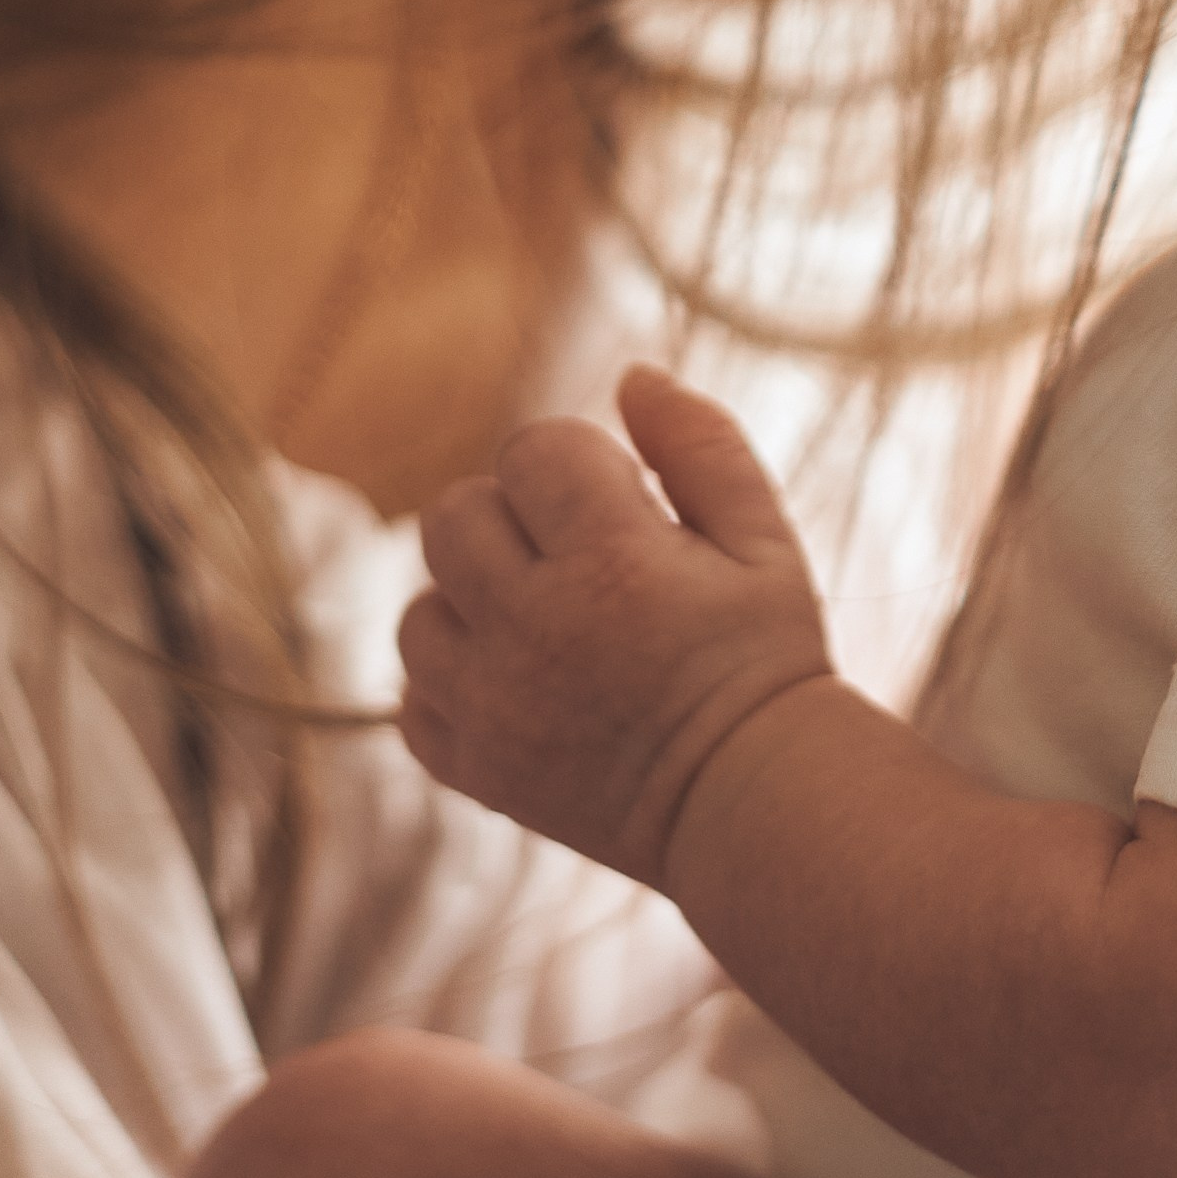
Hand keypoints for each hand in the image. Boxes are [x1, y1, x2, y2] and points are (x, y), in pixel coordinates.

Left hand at [399, 368, 832, 886]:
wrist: (752, 804)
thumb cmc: (764, 658)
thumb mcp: (763, 539)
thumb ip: (701, 444)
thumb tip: (632, 373)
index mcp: (612, 560)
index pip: (534, 448)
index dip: (579, 462)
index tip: (626, 503)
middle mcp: (534, 629)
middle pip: (455, 515)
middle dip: (514, 516)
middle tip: (581, 556)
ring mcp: (492, 706)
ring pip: (420, 608)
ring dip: (474, 601)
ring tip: (548, 622)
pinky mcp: (473, 768)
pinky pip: (412, 699)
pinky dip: (452, 683)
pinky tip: (519, 682)